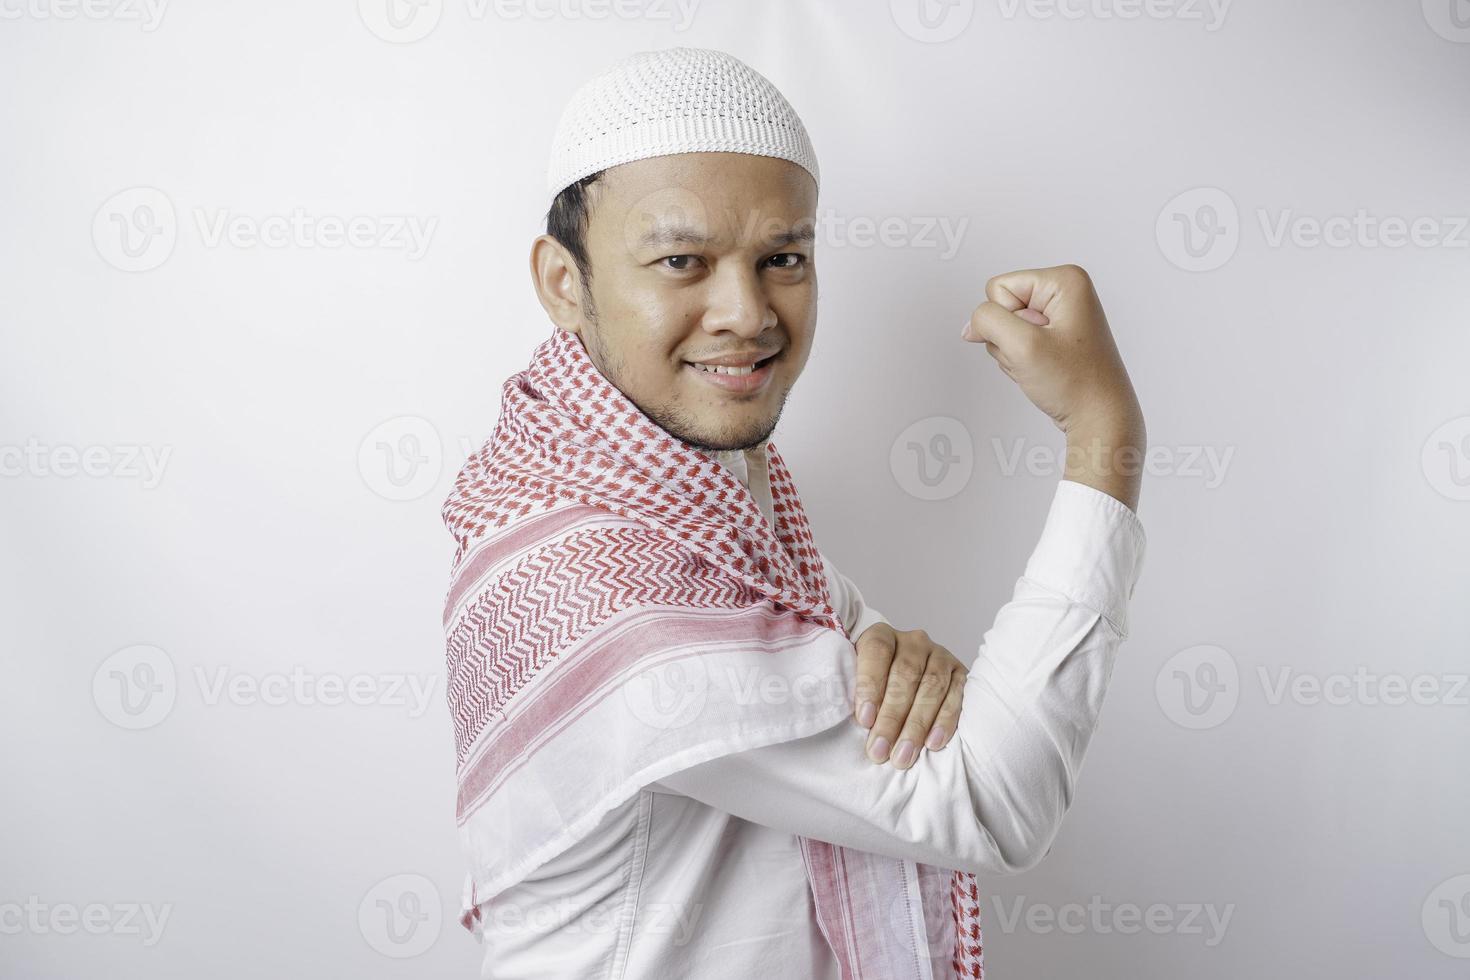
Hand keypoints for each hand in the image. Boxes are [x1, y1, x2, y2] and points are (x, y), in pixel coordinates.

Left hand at [853, 623, 966, 769]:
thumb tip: (851, 722)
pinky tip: (933, 743)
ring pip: (932, 686)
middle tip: (880, 750)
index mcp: (882, 635)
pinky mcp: (961, 673)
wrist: (907, 676)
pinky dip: (945, 721)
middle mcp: (913, 641)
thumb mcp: (856, 678)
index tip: (864, 720)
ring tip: (903, 755)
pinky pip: (957, 696)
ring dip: (917, 725)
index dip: (870, 684)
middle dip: (892, 717)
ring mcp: (940, 655)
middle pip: (905, 674)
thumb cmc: (874, 685)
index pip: (877, 651)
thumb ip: (851, 689)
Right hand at [960, 264, 1142, 437]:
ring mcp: (1060, 315)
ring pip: (1006, 327)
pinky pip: (1017, 341)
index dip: (1004, 320)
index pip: (999, 288)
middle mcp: (1064, 292)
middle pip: (1002, 306)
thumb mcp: (1022, 346)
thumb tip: (971, 324)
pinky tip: (1043, 370)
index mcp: (1065, 280)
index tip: (1034, 341)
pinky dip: (1022, 360)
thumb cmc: (1076, 384)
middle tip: (1039, 356)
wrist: (1098, 417)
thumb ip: (987, 322)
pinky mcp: (1054, 335)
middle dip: (1010, 338)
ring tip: (1043, 365)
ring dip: (1015, 352)